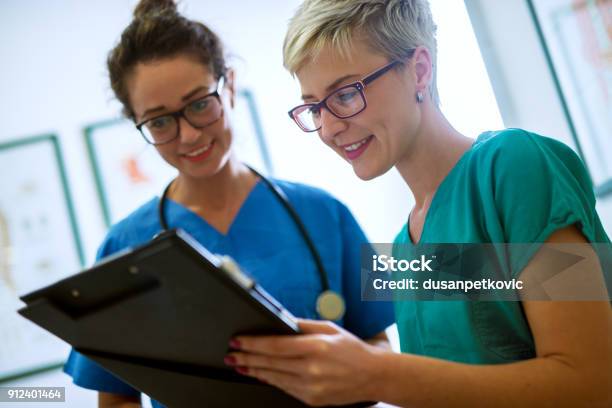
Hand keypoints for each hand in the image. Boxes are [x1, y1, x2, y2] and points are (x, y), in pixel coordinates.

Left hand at [225, 319, 385, 405]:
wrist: (373, 376)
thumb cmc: (352, 349)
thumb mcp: (329, 328)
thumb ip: (302, 325)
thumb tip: (280, 320)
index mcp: (316, 346)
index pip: (276, 345)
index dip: (253, 344)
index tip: (238, 340)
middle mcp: (312, 368)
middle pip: (270, 363)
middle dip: (247, 358)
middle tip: (231, 354)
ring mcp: (311, 387)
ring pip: (274, 378)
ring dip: (254, 371)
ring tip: (239, 364)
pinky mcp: (312, 399)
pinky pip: (285, 388)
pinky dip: (270, 380)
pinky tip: (260, 374)